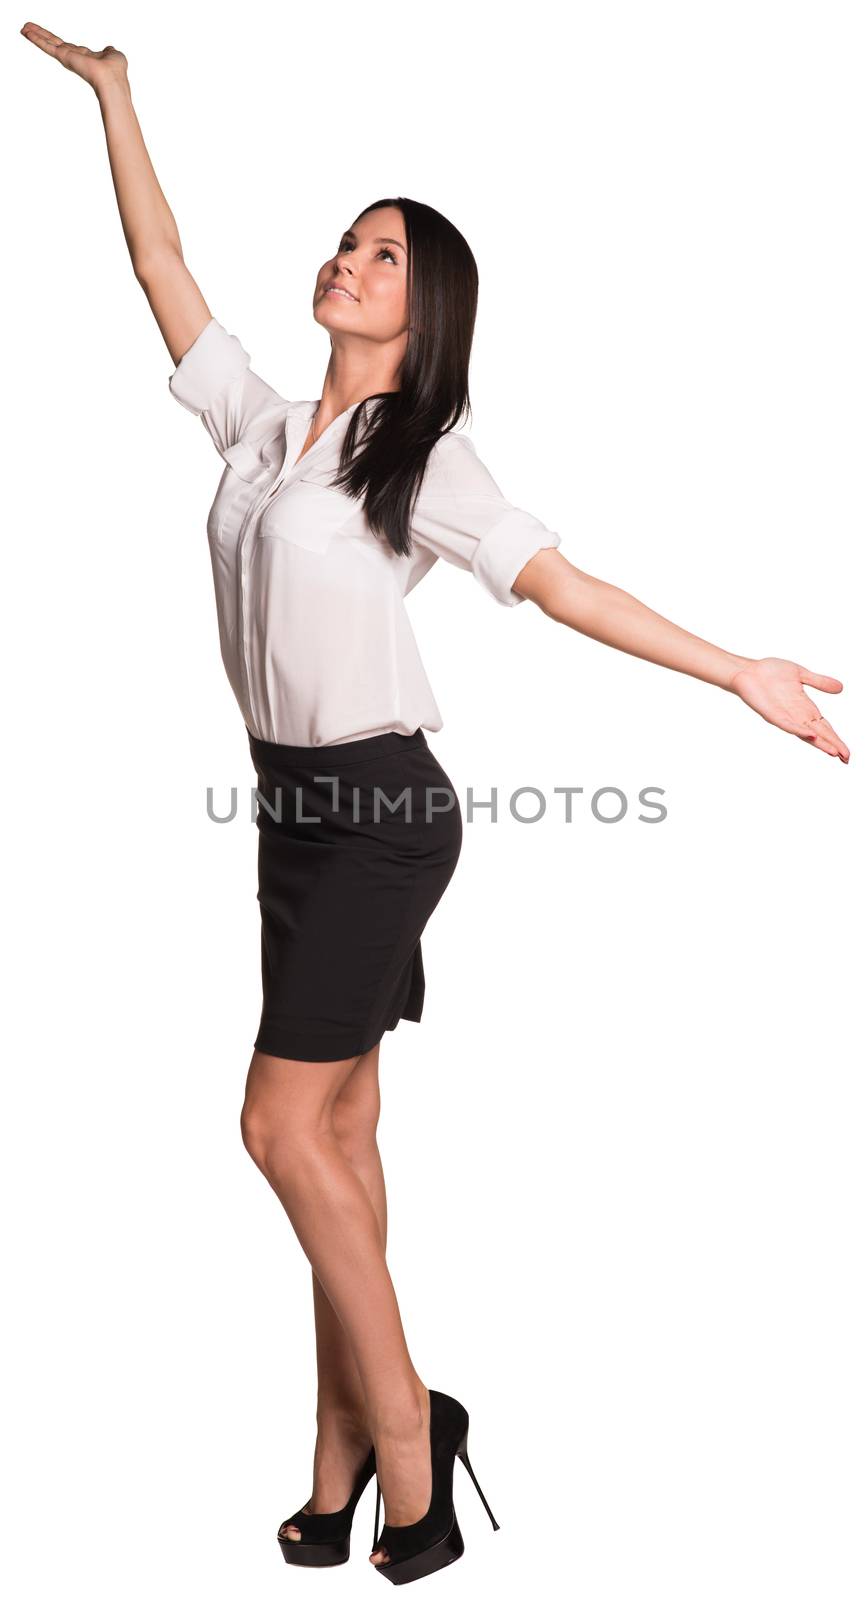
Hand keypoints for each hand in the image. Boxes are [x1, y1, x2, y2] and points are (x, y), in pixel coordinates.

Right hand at [20, 21, 127, 92]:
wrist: (112, 80)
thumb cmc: (116, 71)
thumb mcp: (114, 55)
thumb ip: (109, 51)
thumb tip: (109, 49)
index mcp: (84, 57)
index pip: (67, 47)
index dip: (58, 42)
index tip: (50, 38)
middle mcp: (73, 57)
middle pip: (53, 43)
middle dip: (41, 35)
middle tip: (28, 28)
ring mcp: (67, 57)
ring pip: (48, 43)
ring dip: (35, 35)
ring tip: (23, 28)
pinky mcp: (63, 57)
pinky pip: (47, 46)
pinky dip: (36, 38)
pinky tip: (26, 32)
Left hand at [729, 657, 849, 761]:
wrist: (748, 670)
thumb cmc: (770, 672)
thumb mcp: (801, 674)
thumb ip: (819, 682)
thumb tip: (841, 688)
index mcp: (804, 707)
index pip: (824, 726)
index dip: (836, 738)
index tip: (847, 752)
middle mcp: (796, 715)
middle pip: (818, 733)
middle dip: (833, 745)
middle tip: (847, 758)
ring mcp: (784, 716)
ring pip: (805, 733)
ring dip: (819, 742)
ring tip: (833, 752)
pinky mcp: (771, 714)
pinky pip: (786, 724)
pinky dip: (799, 729)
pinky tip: (810, 736)